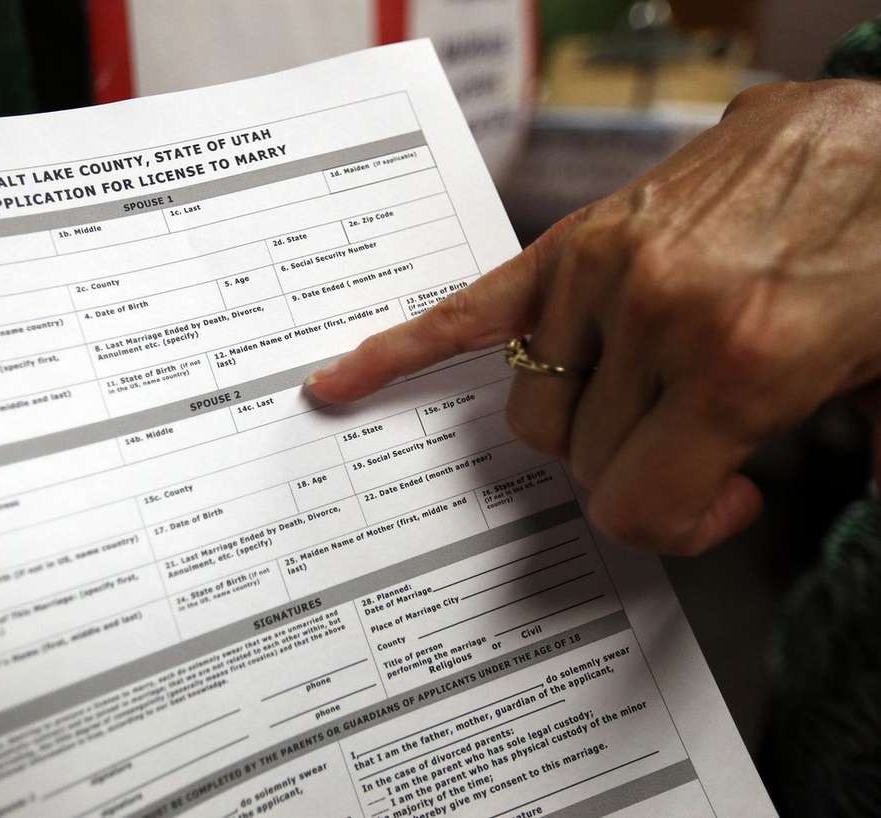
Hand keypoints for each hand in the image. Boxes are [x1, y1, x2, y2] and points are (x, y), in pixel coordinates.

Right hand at [305, 80, 880, 554]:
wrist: (879, 131)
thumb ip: (850, 465)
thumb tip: (821, 512)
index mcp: (736, 364)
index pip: (633, 503)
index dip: (675, 527)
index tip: (723, 499)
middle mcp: (654, 317)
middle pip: (581, 460)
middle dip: (632, 473)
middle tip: (695, 451)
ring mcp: (599, 273)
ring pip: (533, 408)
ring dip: (572, 427)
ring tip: (629, 405)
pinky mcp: (571, 241)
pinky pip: (468, 310)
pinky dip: (401, 350)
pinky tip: (344, 380)